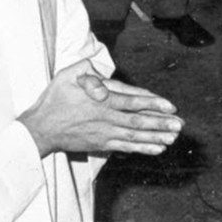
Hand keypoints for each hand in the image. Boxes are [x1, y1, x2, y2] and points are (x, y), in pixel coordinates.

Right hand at [18, 59, 183, 156]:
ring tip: (174, 137)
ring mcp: (104, 134)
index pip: (131, 101)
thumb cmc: (55, 98)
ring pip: (135, 135)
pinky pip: (126, 147)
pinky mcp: (102, 145)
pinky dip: (143, 148)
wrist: (41, 129)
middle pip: (138, 120)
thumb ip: (86, 73)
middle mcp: (105, 118)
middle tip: (180, 124)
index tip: (170, 106)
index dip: (152, 103)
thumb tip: (101, 85)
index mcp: (99, 100)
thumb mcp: (67, 75)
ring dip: (156, 137)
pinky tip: (158, 148)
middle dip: (161, 123)